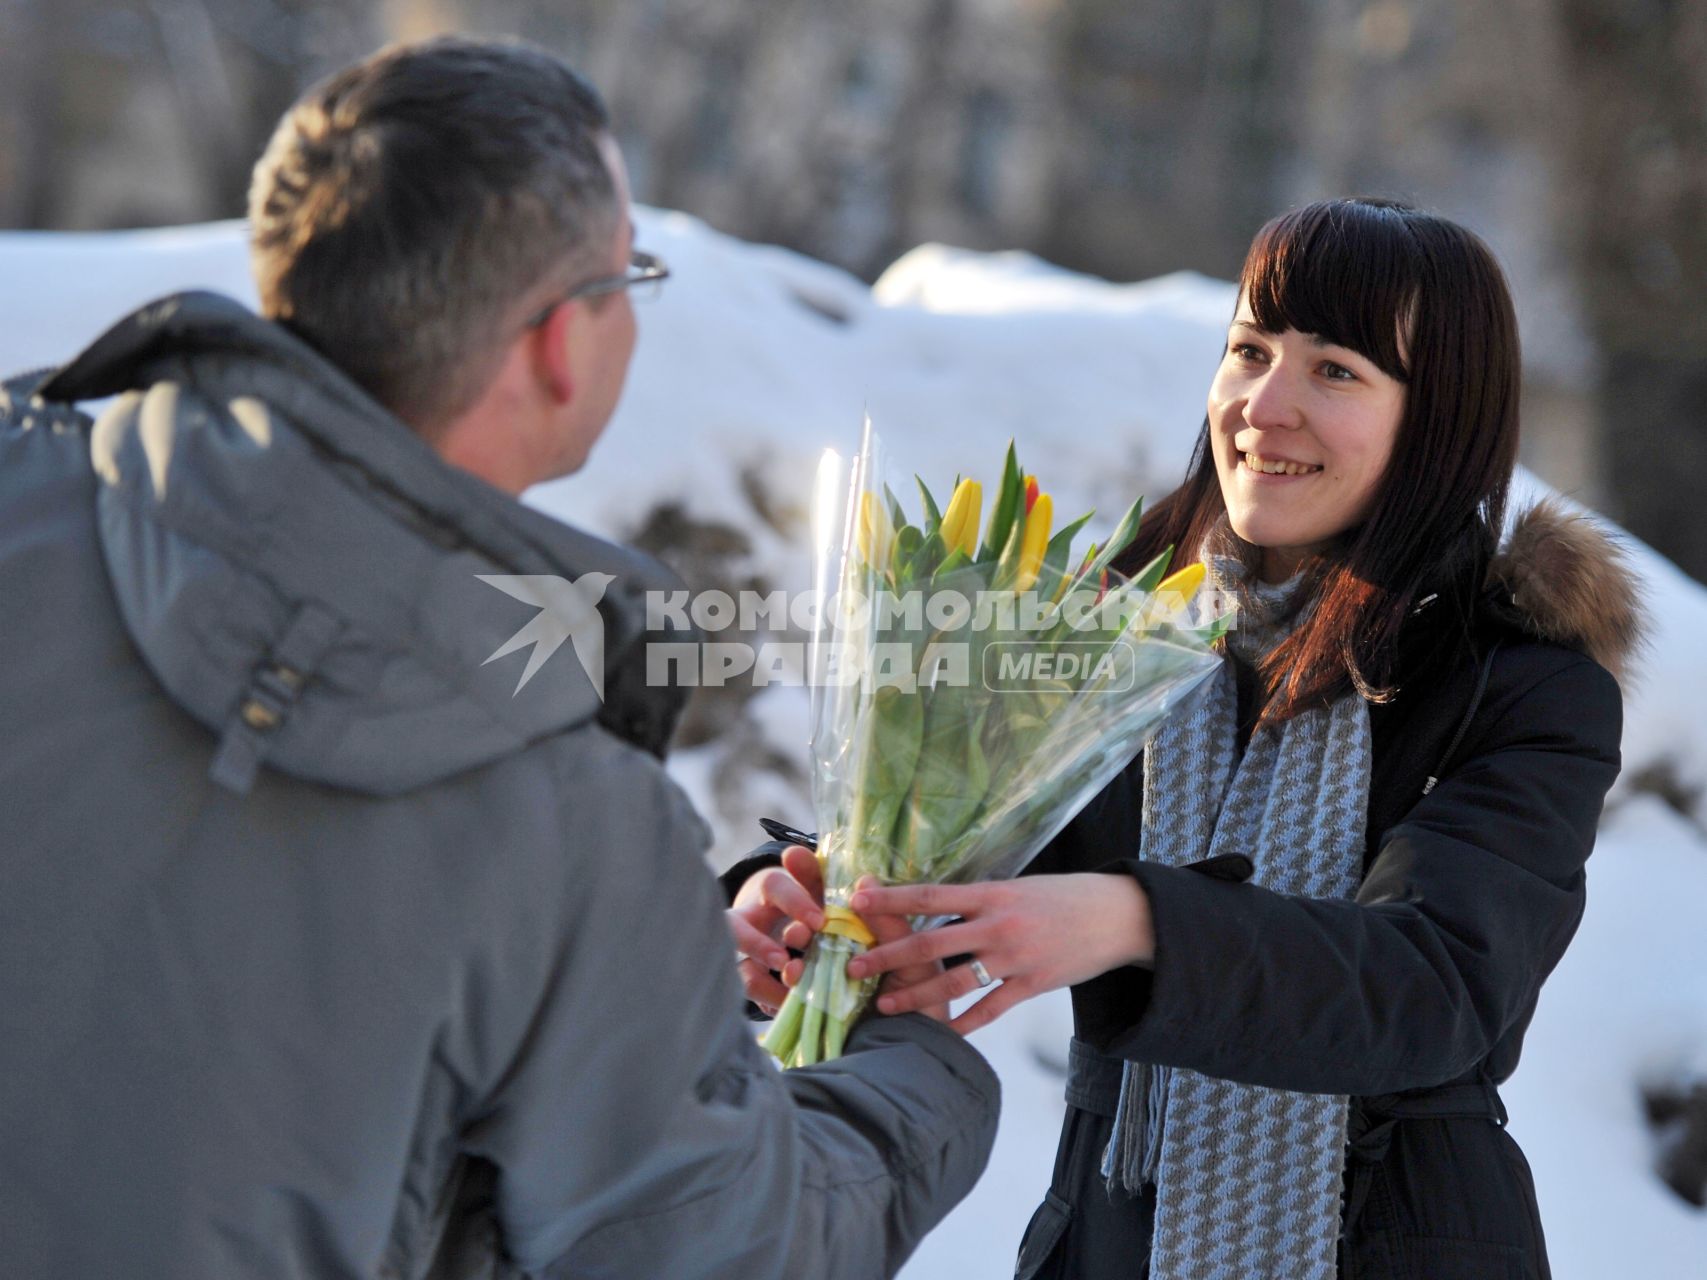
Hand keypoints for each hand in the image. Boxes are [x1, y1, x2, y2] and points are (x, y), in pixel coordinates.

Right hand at [726, 845, 824, 1014]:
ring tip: (788, 992)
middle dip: (757, 945)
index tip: (819, 922)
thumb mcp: (816, 885)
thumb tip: (793, 853)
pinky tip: (793, 1008)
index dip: (794, 903)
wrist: (795, 926)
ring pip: (740, 970)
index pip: (774, 885)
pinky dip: (773, 1004)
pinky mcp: (751, 983)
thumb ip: (812, 872)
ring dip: (763, 983)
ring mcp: (744, 955)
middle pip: (735, 928)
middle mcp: (748, 921)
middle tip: (784, 960)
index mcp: (770, 891)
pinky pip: (754, 998)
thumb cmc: (810, 901)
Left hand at [845, 873, 1153, 1034]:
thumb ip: (980, 900)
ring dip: (915, 996)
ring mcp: (1014, 958)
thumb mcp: (1019, 886)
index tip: (856, 902)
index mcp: (992, 893)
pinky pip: (990, 1009)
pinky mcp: (1032, 985)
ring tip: (883, 1005)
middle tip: (852, 967)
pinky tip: (941, 1035)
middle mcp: (998, 925)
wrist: (1117, 915)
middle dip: (887, 957)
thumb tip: (936, 905)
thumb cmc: (1064, 896)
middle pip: (930, 943)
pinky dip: (964, 1024)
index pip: (929, 895)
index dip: (891, 899)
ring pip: (954, 982)